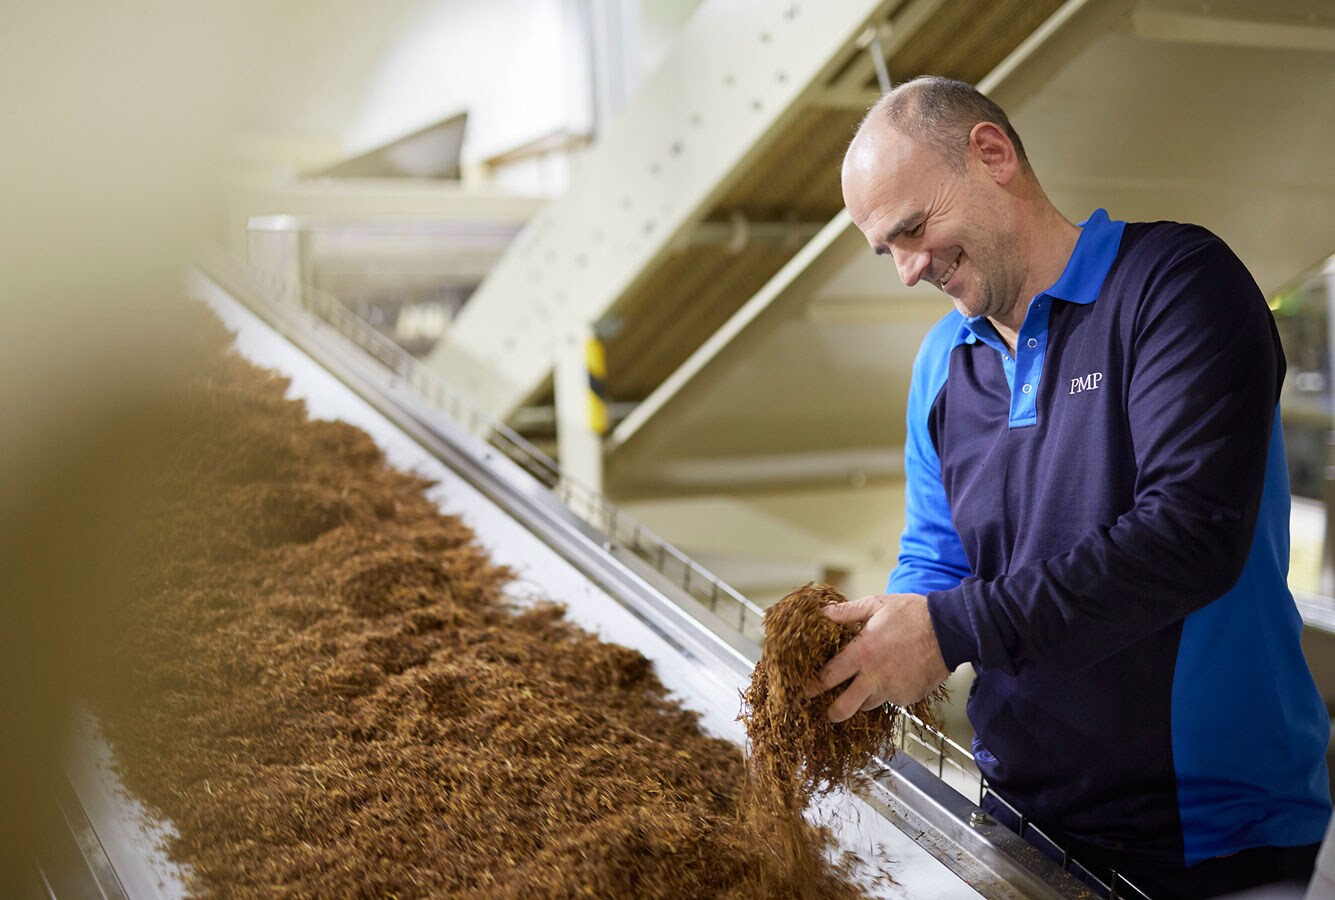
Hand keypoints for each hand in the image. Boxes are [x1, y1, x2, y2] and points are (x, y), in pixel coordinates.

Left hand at [809, 593, 948, 722]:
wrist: (950, 629)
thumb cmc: (913, 614)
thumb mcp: (877, 605)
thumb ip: (847, 612)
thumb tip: (822, 613)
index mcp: (862, 653)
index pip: (828, 677)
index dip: (812, 686)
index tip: (803, 691)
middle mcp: (875, 677)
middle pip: (844, 707)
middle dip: (832, 712)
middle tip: (827, 711)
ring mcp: (893, 690)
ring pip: (868, 704)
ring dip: (862, 698)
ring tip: (864, 684)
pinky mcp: (909, 697)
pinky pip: (891, 700)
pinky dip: (887, 692)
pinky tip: (892, 676)